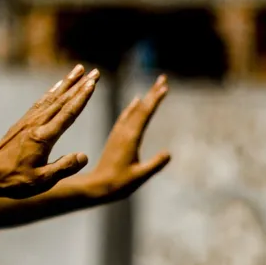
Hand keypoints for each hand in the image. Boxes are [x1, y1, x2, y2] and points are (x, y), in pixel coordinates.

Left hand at [0, 65, 98, 198]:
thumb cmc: (14, 179)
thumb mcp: (42, 181)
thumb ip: (64, 168)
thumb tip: (84, 156)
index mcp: (44, 137)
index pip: (68, 113)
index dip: (82, 97)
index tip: (92, 83)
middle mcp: (36, 124)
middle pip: (62, 100)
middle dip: (79, 85)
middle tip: (94, 72)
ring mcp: (28, 121)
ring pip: (51, 98)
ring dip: (66, 83)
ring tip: (78, 70)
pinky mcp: (22, 123)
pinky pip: (40, 103)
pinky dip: (51, 92)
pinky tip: (57, 87)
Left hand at [88, 75, 170, 201]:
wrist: (97, 186)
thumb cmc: (119, 184)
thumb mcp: (140, 176)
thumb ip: (154, 165)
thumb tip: (169, 153)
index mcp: (130, 138)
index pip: (145, 114)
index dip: (155, 100)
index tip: (164, 86)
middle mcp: (123, 131)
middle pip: (141, 108)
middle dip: (153, 92)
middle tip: (163, 78)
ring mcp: (119, 133)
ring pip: (134, 110)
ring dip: (145, 98)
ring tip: (155, 87)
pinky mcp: (115, 137)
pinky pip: (126, 116)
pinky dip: (133, 107)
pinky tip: (136, 102)